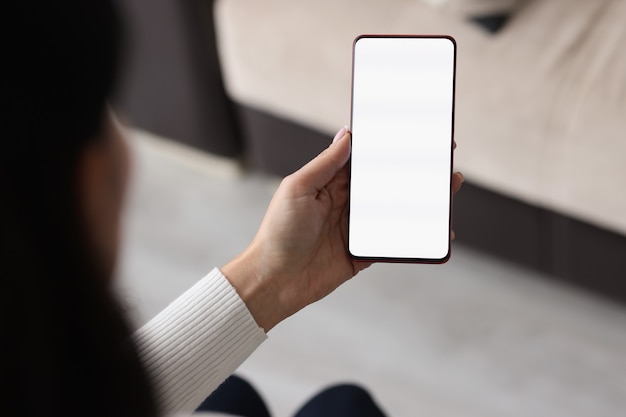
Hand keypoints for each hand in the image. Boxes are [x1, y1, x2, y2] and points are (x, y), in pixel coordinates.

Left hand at [222, 129, 463, 331]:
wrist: (274, 281)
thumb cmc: (278, 232)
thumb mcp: (297, 188)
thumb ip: (325, 163)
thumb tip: (347, 134)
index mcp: (330, 182)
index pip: (364, 158)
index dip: (387, 145)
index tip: (412, 130)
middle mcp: (346, 202)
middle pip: (386, 181)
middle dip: (413, 168)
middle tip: (442, 154)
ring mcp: (356, 227)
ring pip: (395, 208)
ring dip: (422, 198)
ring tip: (450, 184)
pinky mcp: (363, 252)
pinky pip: (395, 240)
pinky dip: (417, 235)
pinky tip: (439, 228)